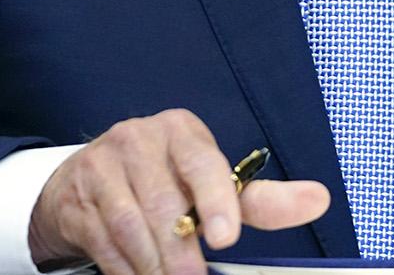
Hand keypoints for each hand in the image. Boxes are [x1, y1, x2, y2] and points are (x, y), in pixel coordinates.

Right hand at [28, 109, 329, 274]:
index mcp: (180, 131)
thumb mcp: (212, 184)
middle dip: (181, 251)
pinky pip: (102, 240)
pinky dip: (124, 268)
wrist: (87, 181)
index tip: (226, 236)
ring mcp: (101, 166)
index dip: (216, 200)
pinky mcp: (76, 197)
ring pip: (130, 224)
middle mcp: (138, 140)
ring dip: (153, 264)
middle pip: (163, 203)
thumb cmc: (164, 181)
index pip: (201, 162)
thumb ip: (260, 200)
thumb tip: (317, 200)